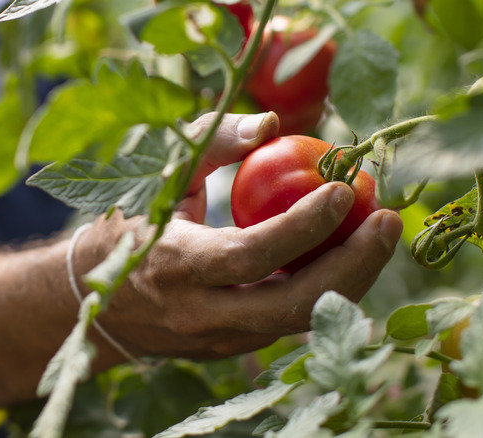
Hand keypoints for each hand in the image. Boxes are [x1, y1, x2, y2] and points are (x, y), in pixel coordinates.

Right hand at [80, 112, 402, 361]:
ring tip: (379, 236)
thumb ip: (213, 142)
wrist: (94, 302)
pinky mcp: (233, 349)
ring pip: (300, 321)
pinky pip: (290, 323)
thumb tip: (272, 124)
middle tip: (389, 222)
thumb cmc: (130, 225)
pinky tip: (347, 256)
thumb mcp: (160, 174)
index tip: (345, 189)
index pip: (250, 254)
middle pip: (291, 305)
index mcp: (175, 266)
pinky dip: (325, 291)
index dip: (303, 226)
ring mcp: (219, 340)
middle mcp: (199, 313)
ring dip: (351, 281)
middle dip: (353, 266)